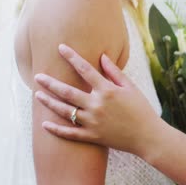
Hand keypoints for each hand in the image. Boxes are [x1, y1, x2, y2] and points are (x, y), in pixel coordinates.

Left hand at [34, 44, 163, 154]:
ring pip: (65, 111)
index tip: (60, 47)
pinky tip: (44, 124)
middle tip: (37, 76)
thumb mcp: (131, 88)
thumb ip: (115, 72)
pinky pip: (70, 134)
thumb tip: (102, 56)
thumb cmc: (142, 110)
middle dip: (50, 83)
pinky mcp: (93, 137)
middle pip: (68, 91)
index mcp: (107, 90)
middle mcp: (97, 105)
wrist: (148, 137)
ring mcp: (93, 122)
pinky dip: (56, 130)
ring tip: (37, 95)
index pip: (85, 69)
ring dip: (49, 103)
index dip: (72, 57)